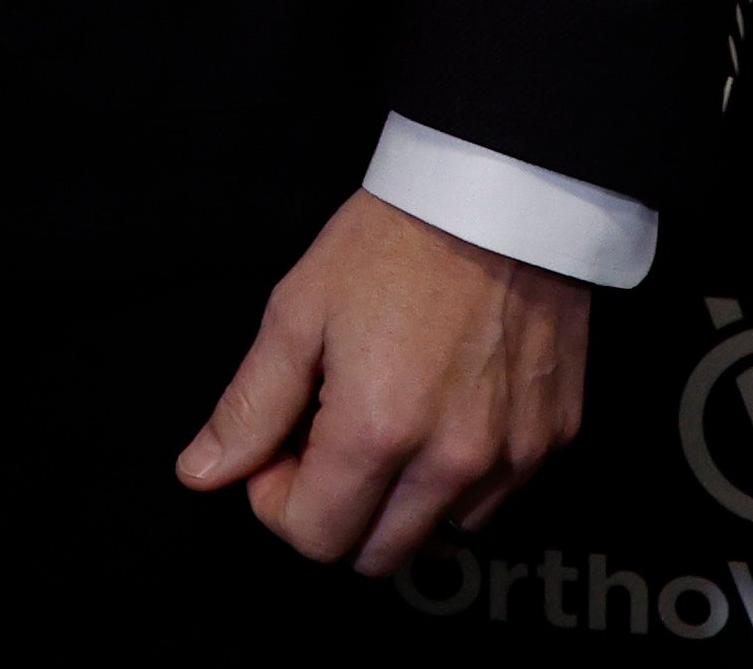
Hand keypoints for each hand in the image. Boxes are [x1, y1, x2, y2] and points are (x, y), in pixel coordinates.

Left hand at [178, 189, 590, 573]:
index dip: (277, 500)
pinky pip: (492, 500)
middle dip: (335, 511)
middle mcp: (451, 464)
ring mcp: (512, 459)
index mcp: (376, 433)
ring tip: (385, 419)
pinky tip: (438, 413)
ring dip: (398, 502)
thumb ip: (250, 408)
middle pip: (376, 555)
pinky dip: (455, 481)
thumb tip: (200, 474)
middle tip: (323, 437)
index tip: (277, 447)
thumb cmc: (388, 246)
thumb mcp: (296, 313)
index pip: (314, 537)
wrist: (500, 198)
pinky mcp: (552, 441)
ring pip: (438, 535)